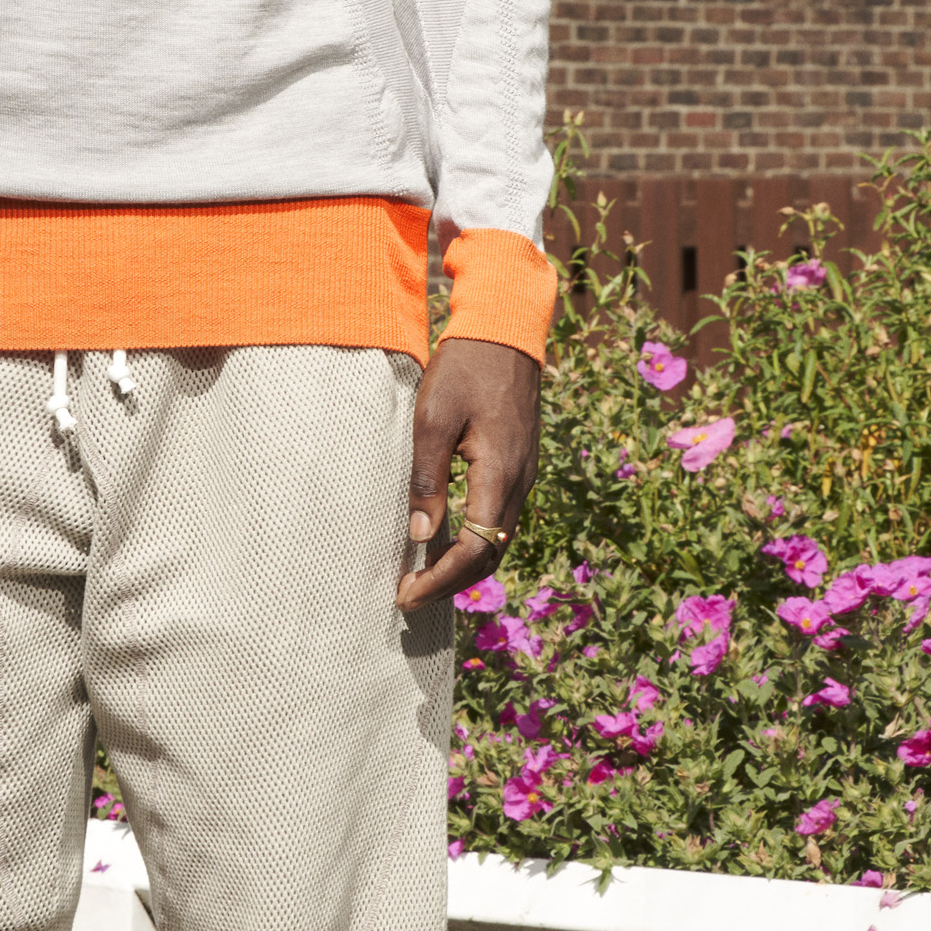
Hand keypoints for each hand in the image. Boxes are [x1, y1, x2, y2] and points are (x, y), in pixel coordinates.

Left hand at [397, 336, 542, 613]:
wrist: (505, 332)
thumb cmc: (463, 369)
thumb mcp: (433, 419)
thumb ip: (427, 479)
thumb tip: (421, 536)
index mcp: (499, 474)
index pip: (476, 550)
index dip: (441, 580)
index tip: (406, 596)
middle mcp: (519, 483)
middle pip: (491, 555)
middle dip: (450, 583)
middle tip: (408, 598)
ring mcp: (523, 476)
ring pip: (499, 541)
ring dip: (463, 567)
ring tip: (423, 578)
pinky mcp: (518, 467)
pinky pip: (500, 520)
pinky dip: (475, 543)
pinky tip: (446, 541)